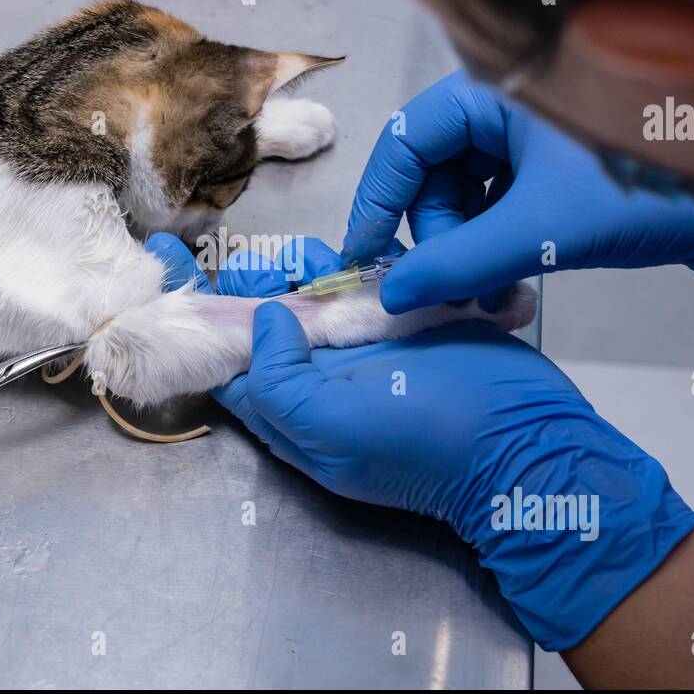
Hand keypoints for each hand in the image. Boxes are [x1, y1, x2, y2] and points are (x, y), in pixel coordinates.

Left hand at [145, 233, 693, 650]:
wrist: (529, 441)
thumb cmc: (427, 442)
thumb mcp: (336, 428)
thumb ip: (280, 380)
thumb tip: (260, 321)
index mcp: (294, 412)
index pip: (226, 362)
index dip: (194, 316)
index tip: (164, 262)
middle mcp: (322, 383)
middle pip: (266, 325)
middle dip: (251, 284)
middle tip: (255, 260)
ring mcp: (366, 353)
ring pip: (316, 299)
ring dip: (303, 270)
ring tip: (304, 258)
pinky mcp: (409, 325)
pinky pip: (368, 287)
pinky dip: (356, 265)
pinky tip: (354, 252)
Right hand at [342, 71, 693, 313]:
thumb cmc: (650, 182)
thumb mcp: (543, 228)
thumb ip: (461, 262)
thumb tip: (394, 293)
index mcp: (494, 94)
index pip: (405, 141)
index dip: (378, 200)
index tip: (365, 256)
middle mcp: (504, 109)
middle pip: (432, 174)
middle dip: (435, 237)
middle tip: (448, 288)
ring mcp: (529, 140)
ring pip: (464, 196)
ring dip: (466, 251)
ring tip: (488, 297)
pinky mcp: (552, 170)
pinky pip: (498, 207)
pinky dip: (495, 248)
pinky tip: (508, 285)